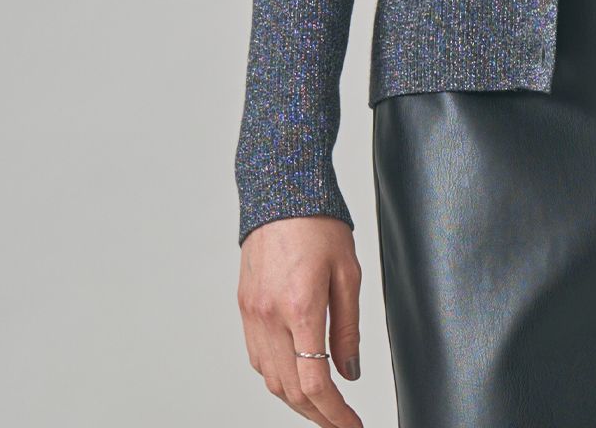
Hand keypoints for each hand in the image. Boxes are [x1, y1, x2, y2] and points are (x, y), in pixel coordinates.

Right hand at [238, 215, 364, 424]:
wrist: (281, 191)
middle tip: (341, 423)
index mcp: (301, 308)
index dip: (335, 414)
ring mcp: (252, 315)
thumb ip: (348, 328)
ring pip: (269, 380)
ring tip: (322, 406)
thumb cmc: (319, 224)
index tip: (351, 426)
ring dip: (295, 401)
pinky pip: (257, 358)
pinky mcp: (244, 308)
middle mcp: (270, 318)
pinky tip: (294, 377)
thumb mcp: (348, 273)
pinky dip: (276, 377)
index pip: (314, 383)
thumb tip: (350, 373)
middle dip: (317, 415)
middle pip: (290, 390)